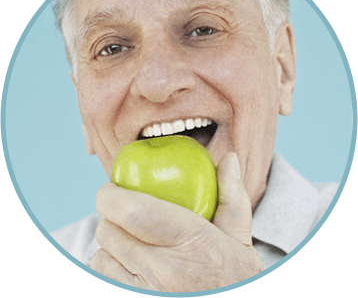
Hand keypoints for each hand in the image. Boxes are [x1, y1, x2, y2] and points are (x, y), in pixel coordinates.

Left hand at [90, 152, 262, 291]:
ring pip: (100, 257)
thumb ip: (231, 194)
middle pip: (109, 231)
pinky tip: (132, 268)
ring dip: (111, 245)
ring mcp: (145, 292)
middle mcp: (163, 270)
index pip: (134, 211)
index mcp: (190, 241)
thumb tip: (229, 158)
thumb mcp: (238, 236)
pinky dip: (111, 268)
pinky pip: (104, 277)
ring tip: (133, 244)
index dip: (111, 196)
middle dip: (111, 217)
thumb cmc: (232, 277)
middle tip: (127, 215)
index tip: (112, 189)